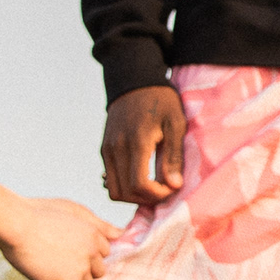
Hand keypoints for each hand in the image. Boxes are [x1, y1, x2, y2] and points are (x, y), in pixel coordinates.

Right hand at [0, 196, 118, 279]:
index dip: (85, 254)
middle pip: (98, 273)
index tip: (68, 251)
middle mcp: (93, 254)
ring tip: (51, 271)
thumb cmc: (39, 213)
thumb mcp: (73, 210)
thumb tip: (121, 234)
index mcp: (96, 235)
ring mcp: (81, 271)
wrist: (15, 225)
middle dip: (82, 271)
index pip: (103, 254)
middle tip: (57, 261)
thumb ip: (98, 224)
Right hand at [100, 87, 185, 205]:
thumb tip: (174, 186)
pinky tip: (142, 177)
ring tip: (154, 185)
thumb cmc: (161, 101)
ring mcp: (107, 150)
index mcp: (136, 142)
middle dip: (146, 199)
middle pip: (124, 193)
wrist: (134, 81)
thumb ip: (174, 156)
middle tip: (165, 189)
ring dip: (134, 196)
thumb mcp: (175, 124)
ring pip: (113, 191)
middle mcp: (116, 148)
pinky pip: (110, 179)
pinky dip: (125, 186)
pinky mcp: (104, 150)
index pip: (139, 185)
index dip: (156, 195)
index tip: (171, 188)